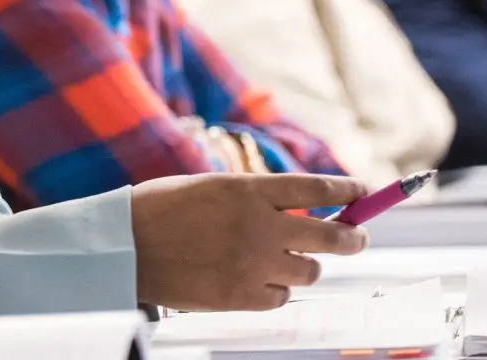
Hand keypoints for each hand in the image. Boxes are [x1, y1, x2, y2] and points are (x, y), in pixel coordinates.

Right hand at [131, 173, 367, 311]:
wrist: (123, 246)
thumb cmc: (159, 211)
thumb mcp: (209, 188)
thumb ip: (254, 198)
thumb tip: (303, 212)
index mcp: (248, 190)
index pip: (318, 189)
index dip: (348, 191)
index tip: (363, 193)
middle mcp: (259, 225)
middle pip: (332, 235)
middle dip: (354, 237)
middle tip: (358, 237)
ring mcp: (253, 263)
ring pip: (310, 271)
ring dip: (303, 266)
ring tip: (284, 262)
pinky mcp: (243, 296)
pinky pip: (282, 298)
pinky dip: (274, 290)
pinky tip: (254, 281)